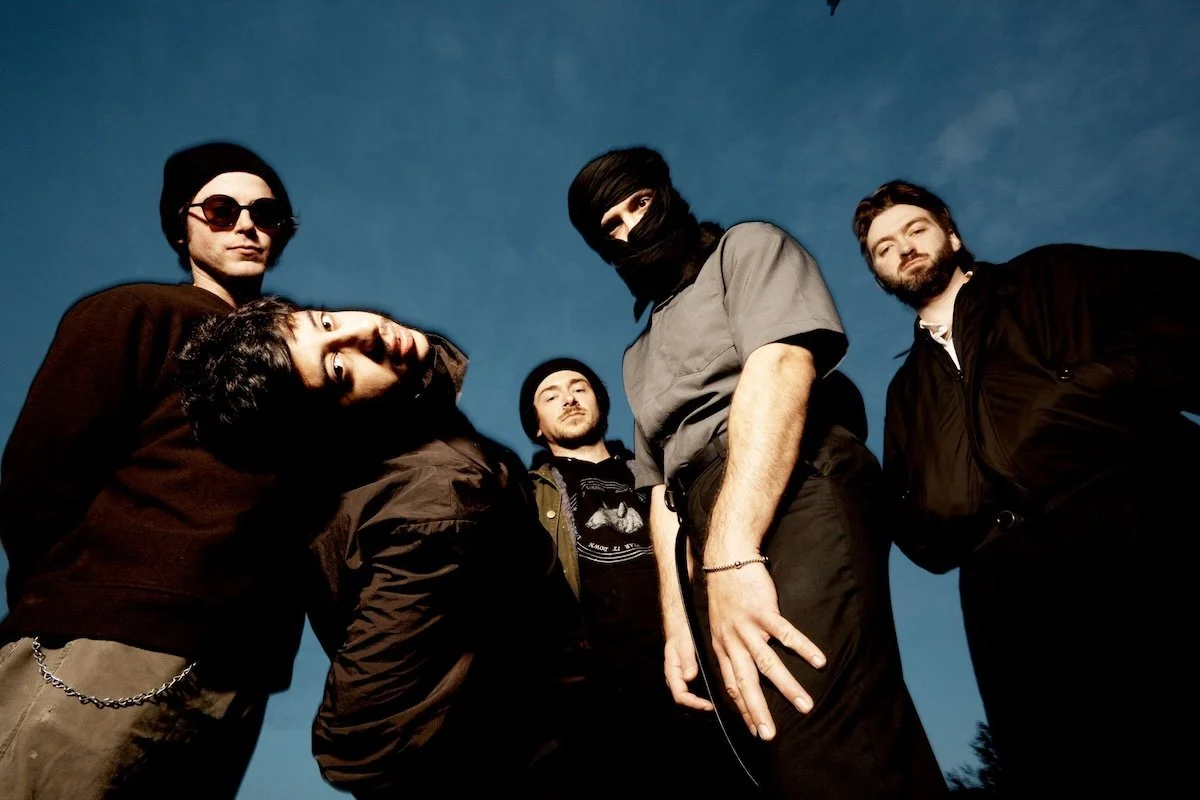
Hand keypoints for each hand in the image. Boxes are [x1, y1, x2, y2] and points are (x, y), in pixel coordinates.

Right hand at [663, 618, 714, 711]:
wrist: (678, 625)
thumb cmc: (681, 633)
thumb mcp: (684, 643)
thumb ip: (687, 660)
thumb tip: (689, 677)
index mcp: (671, 673)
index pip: (680, 696)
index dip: (694, 704)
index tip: (709, 706)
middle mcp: (674, 679)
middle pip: (682, 702)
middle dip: (697, 709)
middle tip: (714, 710)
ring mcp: (678, 679)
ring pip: (685, 700)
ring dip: (697, 706)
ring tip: (713, 707)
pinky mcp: (684, 677)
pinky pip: (689, 693)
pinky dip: (698, 699)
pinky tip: (710, 698)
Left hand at [705, 560, 824, 739]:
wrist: (727, 559)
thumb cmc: (727, 593)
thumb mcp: (720, 625)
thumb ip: (730, 647)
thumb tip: (741, 668)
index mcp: (723, 647)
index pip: (731, 685)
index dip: (742, 708)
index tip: (754, 729)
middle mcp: (733, 641)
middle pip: (746, 683)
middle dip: (758, 711)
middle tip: (770, 734)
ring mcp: (748, 627)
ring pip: (768, 664)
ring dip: (787, 687)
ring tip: (806, 706)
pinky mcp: (764, 611)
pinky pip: (786, 633)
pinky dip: (803, 648)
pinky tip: (819, 661)